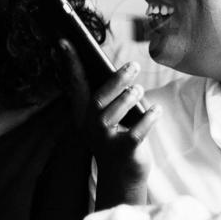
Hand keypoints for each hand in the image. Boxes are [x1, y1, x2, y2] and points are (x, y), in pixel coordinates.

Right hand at [61, 43, 158, 208]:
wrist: (122, 178)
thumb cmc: (119, 139)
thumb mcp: (111, 118)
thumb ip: (112, 97)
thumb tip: (124, 70)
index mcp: (86, 115)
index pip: (76, 86)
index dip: (70, 65)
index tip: (64, 41)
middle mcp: (91, 128)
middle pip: (97, 100)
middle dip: (115, 81)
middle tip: (133, 65)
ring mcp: (106, 141)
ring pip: (113, 115)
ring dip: (130, 97)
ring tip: (139, 89)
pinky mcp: (124, 152)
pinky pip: (136, 133)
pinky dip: (148, 118)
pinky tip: (156, 110)